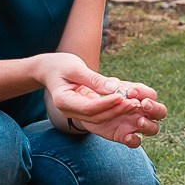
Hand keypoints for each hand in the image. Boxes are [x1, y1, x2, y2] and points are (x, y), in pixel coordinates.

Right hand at [40, 52, 166, 145]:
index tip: (122, 96)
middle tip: (135, 103)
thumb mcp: (75, 68)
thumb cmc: (60, 65)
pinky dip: (113, 110)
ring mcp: (75, 113)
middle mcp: (68, 111)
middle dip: (116, 111)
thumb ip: (93, 79)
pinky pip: (100, 114)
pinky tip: (127, 103)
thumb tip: (114, 87)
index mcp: (63, 101)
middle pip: (95, 117)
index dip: (106, 103)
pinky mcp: (83, 110)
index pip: (87, 107)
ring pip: (99, 119)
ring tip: (135, 104)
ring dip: (118, 112)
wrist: (49, 70)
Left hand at [70, 81, 167, 146]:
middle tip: (143, 105)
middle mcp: (138, 109)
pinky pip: (134, 141)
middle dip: (155, 109)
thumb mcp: (89, 78)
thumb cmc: (84, 83)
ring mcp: (132, 123)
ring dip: (149, 126)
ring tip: (139, 121)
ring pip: (152, 128)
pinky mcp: (121, 134)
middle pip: (160, 111)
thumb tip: (113, 88)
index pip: (150, 94)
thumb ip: (100, 82)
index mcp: (134, 93)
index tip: (129, 92)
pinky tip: (127, 137)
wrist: (73, 98)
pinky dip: (134, 140)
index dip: (144, 93)